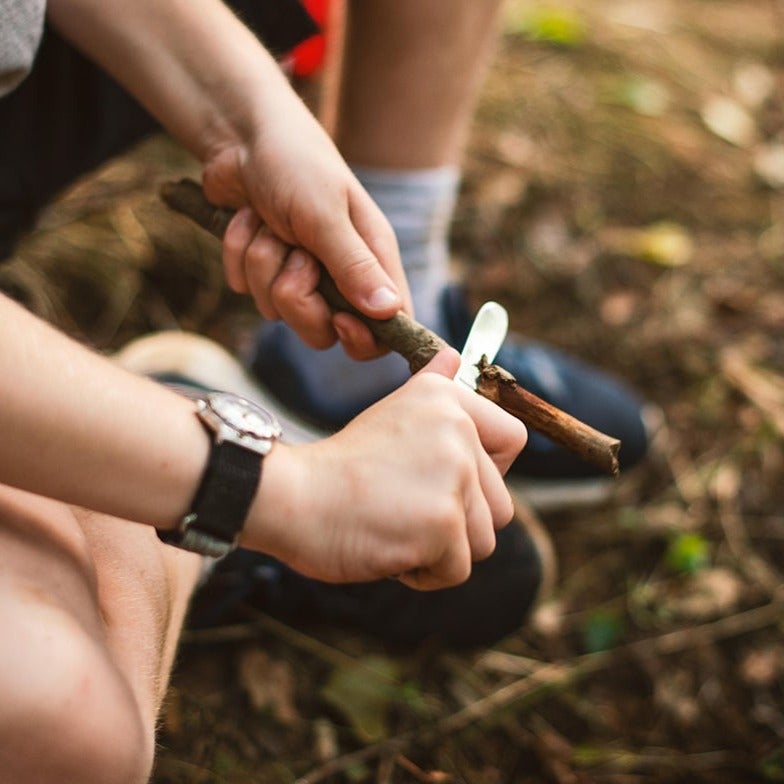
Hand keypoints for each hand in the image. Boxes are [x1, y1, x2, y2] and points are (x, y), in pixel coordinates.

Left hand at [202, 87, 412, 359]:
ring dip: (263, 263)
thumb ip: (354, 265)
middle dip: (297, 298)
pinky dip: (238, 253)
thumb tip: (390, 312)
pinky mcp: (262, 269)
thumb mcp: (325, 213)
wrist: (240, 136)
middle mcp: (338, 275)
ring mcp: (298, 275)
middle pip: (323, 331)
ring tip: (269, 222)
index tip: (339, 318)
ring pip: (276, 310)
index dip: (364, 338)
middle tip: (294, 258)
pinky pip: (244, 288)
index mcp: (370, 261)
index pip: (385, 329)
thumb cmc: (295, 163)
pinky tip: (248, 219)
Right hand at [250, 349, 526, 589]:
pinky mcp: (443, 523)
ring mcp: (454, 476)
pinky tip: (388, 547)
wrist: (293, 498)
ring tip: (395, 526)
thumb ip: (432, 388)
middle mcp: (458, 429)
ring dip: (442, 548)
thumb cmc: (340, 467)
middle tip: (404, 508)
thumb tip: (454, 355)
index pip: (513, 439)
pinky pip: (456, 569)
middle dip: (457, 521)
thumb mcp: (390, 413)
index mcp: (448, 400)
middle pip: (499, 503)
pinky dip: (423, 572)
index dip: (488, 470)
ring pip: (483, 540)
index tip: (448, 478)